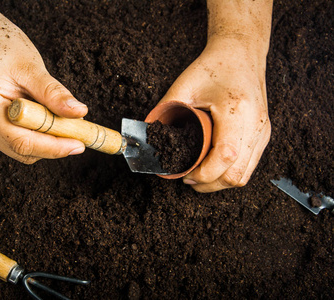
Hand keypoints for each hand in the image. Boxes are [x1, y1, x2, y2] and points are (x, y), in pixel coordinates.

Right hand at [0, 27, 87, 163]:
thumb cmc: (4, 50)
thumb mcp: (32, 67)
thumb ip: (54, 93)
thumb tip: (79, 113)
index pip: (21, 141)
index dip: (53, 147)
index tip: (79, 144)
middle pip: (21, 149)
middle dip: (53, 144)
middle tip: (78, 131)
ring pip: (19, 149)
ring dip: (44, 139)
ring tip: (56, 115)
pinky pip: (14, 143)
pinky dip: (34, 135)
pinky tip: (39, 116)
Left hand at [159, 36, 270, 191]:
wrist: (241, 53)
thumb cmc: (214, 66)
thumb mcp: (184, 85)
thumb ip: (165, 111)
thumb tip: (148, 136)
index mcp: (238, 111)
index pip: (225, 157)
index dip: (203, 175)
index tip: (184, 175)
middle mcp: (257, 125)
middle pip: (236, 175)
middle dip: (209, 184)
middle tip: (188, 179)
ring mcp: (263, 132)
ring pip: (244, 176)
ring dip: (219, 182)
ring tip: (198, 176)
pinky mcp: (263, 135)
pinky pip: (248, 166)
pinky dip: (229, 173)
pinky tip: (212, 167)